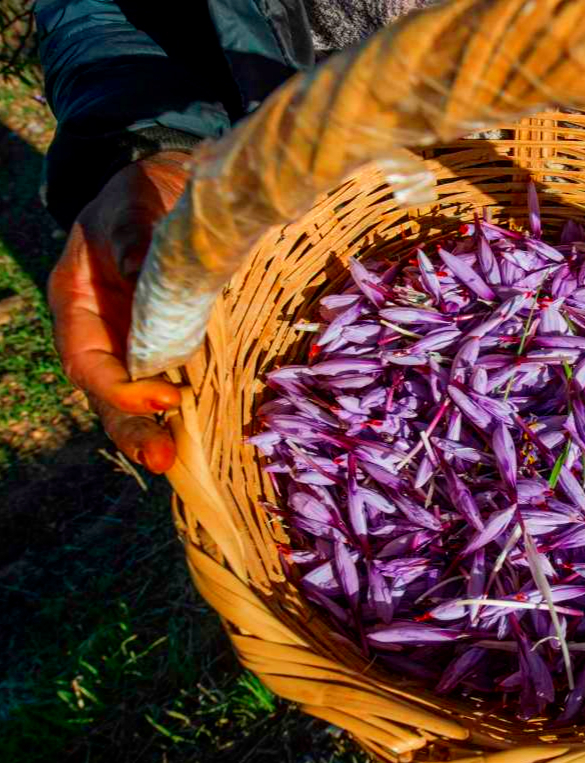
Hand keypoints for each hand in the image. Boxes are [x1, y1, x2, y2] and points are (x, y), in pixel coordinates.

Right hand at [48, 151, 191, 473]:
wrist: (166, 183)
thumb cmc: (140, 196)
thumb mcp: (131, 211)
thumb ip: (135, 245)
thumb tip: (145, 279)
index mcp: (78, 306)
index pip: (89, 361)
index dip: (122, 387)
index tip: (166, 396)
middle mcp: (104, 334)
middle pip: (110, 394)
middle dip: (134, 429)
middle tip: (163, 460)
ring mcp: (136, 342)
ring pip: (140, 397)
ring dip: (161, 430)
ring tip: (179, 463)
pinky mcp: (173, 343)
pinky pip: (177, 380)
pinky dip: (190, 408)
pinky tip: (211, 432)